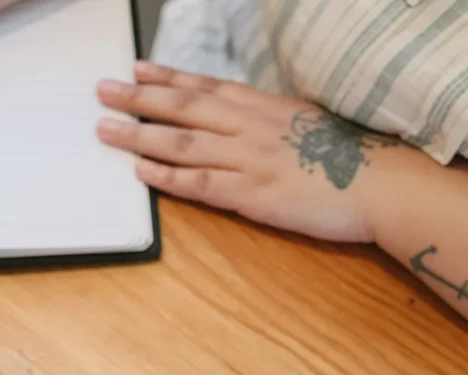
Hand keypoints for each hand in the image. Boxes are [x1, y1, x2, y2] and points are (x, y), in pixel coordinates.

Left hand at [96, 62, 416, 243]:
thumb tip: (235, 124)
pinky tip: (140, 172)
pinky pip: (199, 183)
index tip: (137, 69)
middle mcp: (250, 126)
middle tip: (104, 91)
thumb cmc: (345, 156)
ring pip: (182, 143)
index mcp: (263, 106)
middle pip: (183, 107)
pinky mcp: (251, 194)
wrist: (381, 184)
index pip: (204, 86)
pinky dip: (167, 178)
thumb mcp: (302, 124)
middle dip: (140, 98)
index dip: (167, 76)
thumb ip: (265, 122)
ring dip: (140, 135)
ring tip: (107, 129)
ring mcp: (248, 159)